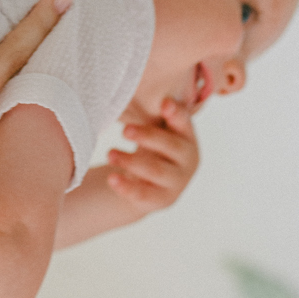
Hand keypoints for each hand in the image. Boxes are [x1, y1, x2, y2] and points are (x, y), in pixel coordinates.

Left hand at [104, 96, 199, 213]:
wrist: (151, 185)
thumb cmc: (154, 149)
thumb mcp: (158, 131)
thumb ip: (156, 116)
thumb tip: (150, 96)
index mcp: (188, 138)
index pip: (184, 123)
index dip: (176, 114)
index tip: (164, 103)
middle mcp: (188, 160)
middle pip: (170, 146)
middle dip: (147, 136)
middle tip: (124, 130)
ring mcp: (178, 182)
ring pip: (155, 170)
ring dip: (131, 160)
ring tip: (110, 153)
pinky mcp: (163, 200)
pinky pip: (144, 194)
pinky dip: (126, 186)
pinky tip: (112, 179)